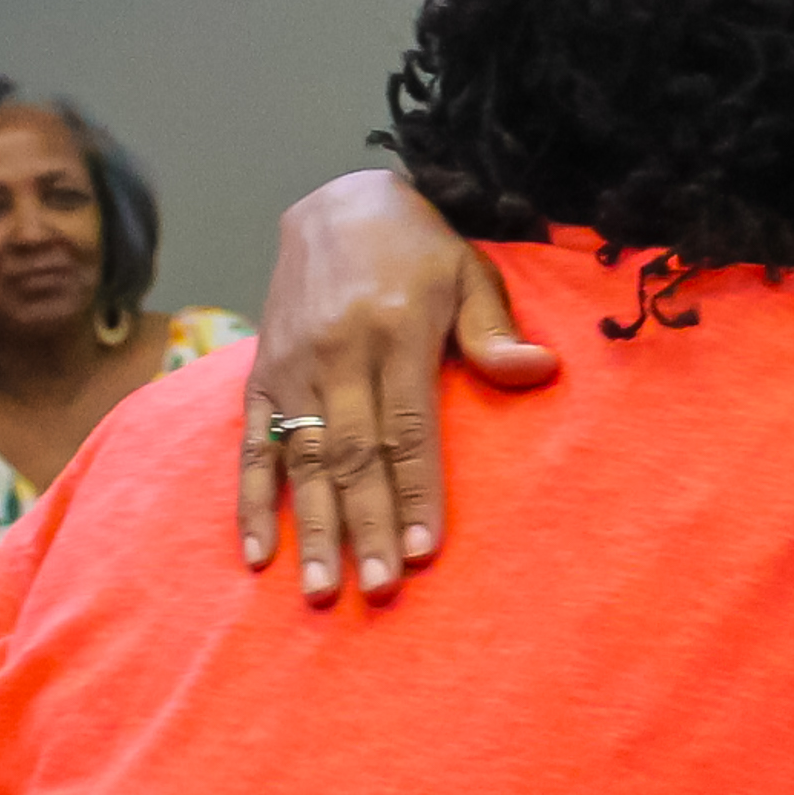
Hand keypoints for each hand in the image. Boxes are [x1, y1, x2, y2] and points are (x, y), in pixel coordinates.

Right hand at [238, 170, 558, 603]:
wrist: (336, 205)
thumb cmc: (418, 248)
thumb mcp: (468, 272)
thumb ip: (495, 330)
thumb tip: (541, 371)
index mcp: (396, 333)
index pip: (408, 427)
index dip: (416, 490)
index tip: (424, 550)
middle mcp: (338, 355)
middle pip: (353, 456)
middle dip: (366, 527)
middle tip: (377, 589)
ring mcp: (293, 369)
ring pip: (302, 461)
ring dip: (311, 529)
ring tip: (321, 589)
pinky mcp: (261, 376)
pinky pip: (252, 446)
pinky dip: (252, 502)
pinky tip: (260, 554)